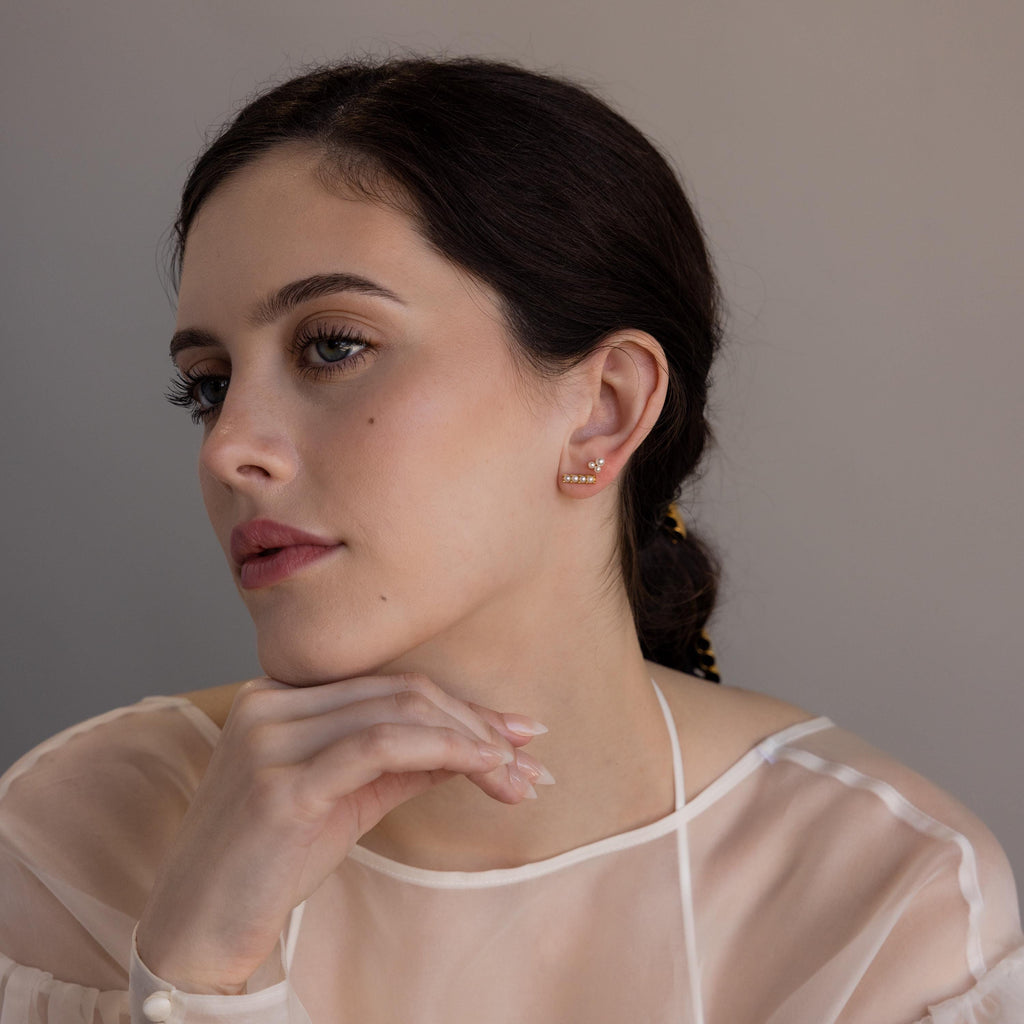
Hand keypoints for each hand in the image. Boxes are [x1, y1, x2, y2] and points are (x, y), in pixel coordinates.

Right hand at [136, 673, 547, 993]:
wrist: (198, 925)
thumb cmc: (272, 860)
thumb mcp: (348, 797)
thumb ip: (405, 762)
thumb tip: (480, 742)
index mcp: (279, 695)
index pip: (391, 685)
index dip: (461, 706)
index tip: (516, 731)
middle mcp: (271, 703)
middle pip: (402, 693)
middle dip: (477, 722)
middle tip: (531, 756)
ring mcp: (271, 738)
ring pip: (399, 714)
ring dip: (473, 740)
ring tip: (519, 774)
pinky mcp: (281, 783)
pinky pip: (380, 746)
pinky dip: (443, 750)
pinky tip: (484, 766)